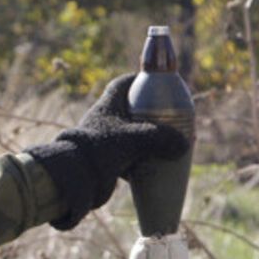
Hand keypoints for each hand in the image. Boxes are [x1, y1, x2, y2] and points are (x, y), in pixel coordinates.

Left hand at [30, 73, 188, 228]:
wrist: (74, 178)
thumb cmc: (101, 150)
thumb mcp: (134, 140)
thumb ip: (161, 138)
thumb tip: (184, 144)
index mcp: (107, 105)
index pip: (122, 84)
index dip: (140, 80)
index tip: (157, 83)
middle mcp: (103, 120)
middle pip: (132, 111)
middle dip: (153, 116)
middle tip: (172, 122)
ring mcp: (103, 141)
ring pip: (132, 136)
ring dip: (149, 141)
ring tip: (169, 146)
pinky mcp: (104, 160)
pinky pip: (128, 156)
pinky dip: (142, 160)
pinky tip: (156, 167)